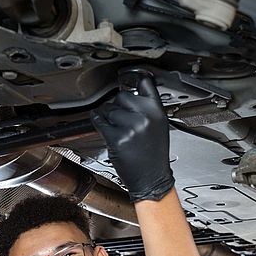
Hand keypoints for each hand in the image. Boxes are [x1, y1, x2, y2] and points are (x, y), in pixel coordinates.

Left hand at [90, 74, 174, 201]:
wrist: (152, 179)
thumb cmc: (154, 156)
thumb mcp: (159, 127)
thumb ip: (148, 109)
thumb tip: (131, 93)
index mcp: (157, 112)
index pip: (145, 83)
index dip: (133, 78)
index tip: (125, 76)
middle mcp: (145, 117)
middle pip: (121, 95)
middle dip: (118, 105)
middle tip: (122, 119)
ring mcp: (130, 127)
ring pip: (109, 109)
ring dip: (108, 117)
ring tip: (117, 129)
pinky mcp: (116, 138)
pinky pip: (100, 122)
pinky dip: (97, 121)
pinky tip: (101, 124)